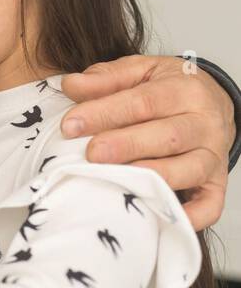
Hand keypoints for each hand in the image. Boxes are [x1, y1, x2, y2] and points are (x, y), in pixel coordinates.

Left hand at [61, 55, 234, 230]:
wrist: (213, 103)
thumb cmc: (167, 88)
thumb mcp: (140, 71)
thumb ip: (106, 77)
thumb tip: (70, 85)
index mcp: (185, 90)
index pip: (144, 101)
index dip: (105, 113)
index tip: (71, 125)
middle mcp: (205, 124)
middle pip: (168, 137)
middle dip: (127, 146)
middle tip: (91, 153)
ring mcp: (214, 156)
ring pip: (189, 169)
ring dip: (152, 177)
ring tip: (115, 179)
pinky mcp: (216, 184)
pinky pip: (209, 206)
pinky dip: (189, 216)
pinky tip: (157, 215)